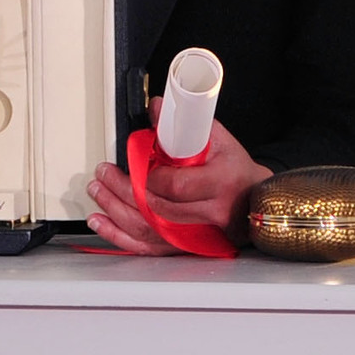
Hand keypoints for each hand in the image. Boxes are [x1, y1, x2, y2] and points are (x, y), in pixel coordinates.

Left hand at [85, 107, 271, 254]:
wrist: (256, 203)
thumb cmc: (238, 171)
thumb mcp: (219, 141)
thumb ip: (186, 125)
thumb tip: (156, 107)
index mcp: (220, 183)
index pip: (177, 186)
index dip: (149, 177)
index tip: (133, 164)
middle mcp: (210, 214)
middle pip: (157, 209)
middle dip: (122, 191)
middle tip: (103, 174)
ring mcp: (198, 234)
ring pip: (148, 230)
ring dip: (115, 211)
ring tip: (98, 191)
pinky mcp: (187, 247)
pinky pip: (149, 248)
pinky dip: (121, 236)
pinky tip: (103, 223)